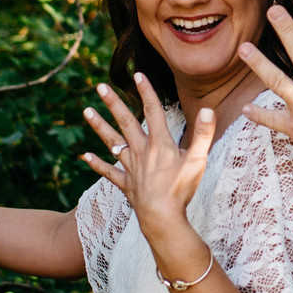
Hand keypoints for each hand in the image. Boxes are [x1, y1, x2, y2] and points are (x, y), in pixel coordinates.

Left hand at [80, 74, 216, 245]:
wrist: (162, 217)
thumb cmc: (181, 189)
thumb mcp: (198, 160)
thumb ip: (203, 133)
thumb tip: (208, 109)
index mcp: (159, 143)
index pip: (153, 111)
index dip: (146, 92)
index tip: (138, 75)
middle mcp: (141, 151)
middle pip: (126, 122)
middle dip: (114, 103)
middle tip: (100, 87)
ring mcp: (131, 167)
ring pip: (112, 142)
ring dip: (100, 126)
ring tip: (86, 111)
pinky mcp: (126, 184)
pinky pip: (108, 172)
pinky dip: (97, 164)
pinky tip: (84, 156)